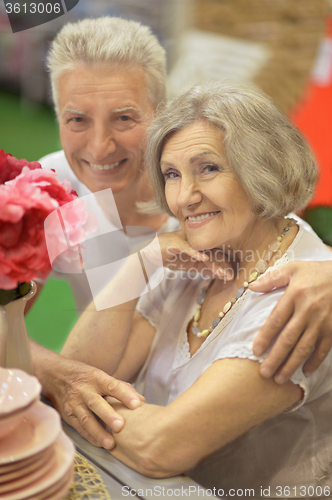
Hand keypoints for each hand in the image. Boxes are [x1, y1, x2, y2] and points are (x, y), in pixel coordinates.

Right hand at [32, 344, 143, 448]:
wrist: (55, 375)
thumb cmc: (85, 376)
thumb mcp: (101, 375)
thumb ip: (121, 387)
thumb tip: (141, 401)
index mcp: (96, 377)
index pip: (112, 385)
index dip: (125, 395)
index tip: (137, 404)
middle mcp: (84, 390)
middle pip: (97, 403)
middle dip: (108, 415)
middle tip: (121, 426)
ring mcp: (74, 402)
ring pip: (86, 418)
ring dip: (98, 432)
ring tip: (110, 443)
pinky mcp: (67, 414)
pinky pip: (79, 427)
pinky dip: (89, 436)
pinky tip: (99, 443)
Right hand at [142, 230, 232, 279]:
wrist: (150, 254)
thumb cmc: (170, 257)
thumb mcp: (190, 266)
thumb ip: (204, 268)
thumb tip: (220, 275)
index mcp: (200, 244)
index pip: (216, 253)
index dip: (224, 264)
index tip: (231, 276)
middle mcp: (196, 240)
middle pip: (212, 251)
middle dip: (222, 265)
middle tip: (230, 276)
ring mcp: (186, 240)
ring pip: (203, 251)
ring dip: (213, 262)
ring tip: (221, 272)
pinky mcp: (176, 242)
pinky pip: (188, 247)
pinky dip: (195, 252)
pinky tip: (203, 258)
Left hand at [250, 261, 331, 382]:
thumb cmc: (318, 272)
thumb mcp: (294, 268)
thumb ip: (272, 278)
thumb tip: (251, 287)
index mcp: (294, 295)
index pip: (276, 320)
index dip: (265, 337)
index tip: (255, 351)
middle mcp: (307, 311)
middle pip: (288, 339)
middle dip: (275, 358)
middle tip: (264, 373)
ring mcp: (322, 322)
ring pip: (304, 348)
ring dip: (292, 365)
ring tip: (280, 379)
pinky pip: (323, 349)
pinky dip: (315, 362)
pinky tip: (306, 372)